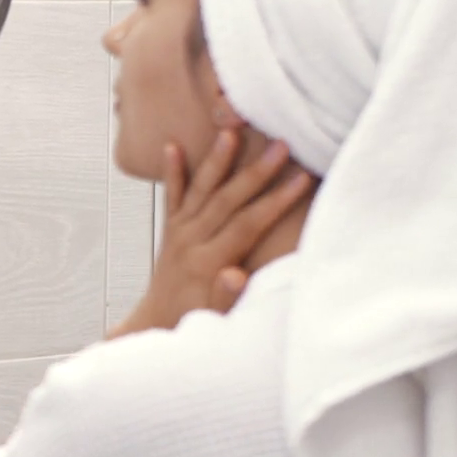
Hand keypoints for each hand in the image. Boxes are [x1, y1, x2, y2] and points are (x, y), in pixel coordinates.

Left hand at [110, 128, 311, 337]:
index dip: (275, 201)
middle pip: (227, 200)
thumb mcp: (216, 318)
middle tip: (281, 144)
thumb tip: (235, 274)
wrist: (155, 324)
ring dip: (216, 160)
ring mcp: (178, 233)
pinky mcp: (170, 229)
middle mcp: (190, 242)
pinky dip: (172, 172)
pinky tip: (172, 146)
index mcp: (207, 263)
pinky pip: (171, 196)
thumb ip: (226, 297)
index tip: (301, 178)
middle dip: (256, 171)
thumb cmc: (192, 322)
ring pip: (200, 190)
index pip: (246, 225)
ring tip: (230, 131)